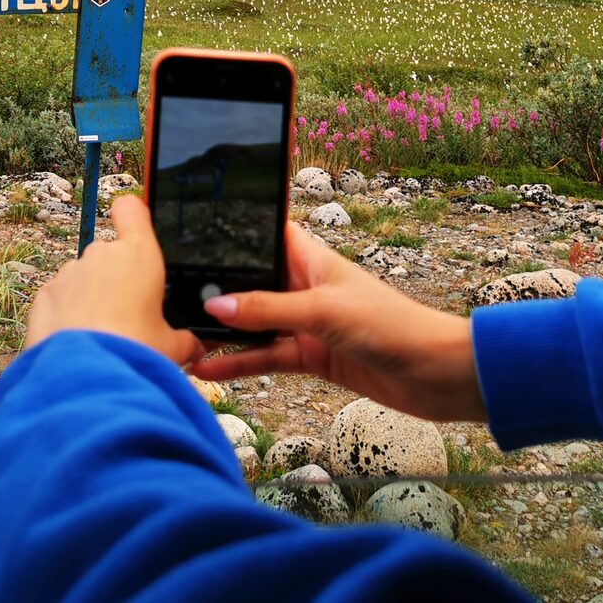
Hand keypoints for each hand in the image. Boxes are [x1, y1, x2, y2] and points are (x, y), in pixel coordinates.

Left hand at [24, 194, 203, 365]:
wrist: (86, 380)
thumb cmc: (135, 353)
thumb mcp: (172, 348)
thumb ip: (184, 340)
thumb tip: (195, 346)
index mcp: (139, 256)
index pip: (131, 209)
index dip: (132, 215)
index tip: (135, 228)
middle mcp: (101, 254)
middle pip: (110, 255)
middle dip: (116, 280)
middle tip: (128, 318)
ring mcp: (69, 272)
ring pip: (84, 278)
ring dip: (90, 299)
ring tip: (102, 337)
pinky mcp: (44, 294)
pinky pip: (60, 297)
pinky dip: (66, 314)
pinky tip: (78, 342)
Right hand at [190, 221, 484, 422]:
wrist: (436, 374)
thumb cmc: (391, 325)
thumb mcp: (324, 312)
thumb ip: (268, 310)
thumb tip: (214, 306)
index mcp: (311, 258)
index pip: (264, 233)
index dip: (232, 228)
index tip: (189, 228)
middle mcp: (304, 286)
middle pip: (250, 281)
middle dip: (215, 286)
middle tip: (166, 290)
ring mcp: (306, 322)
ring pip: (254, 323)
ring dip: (223, 331)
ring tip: (178, 335)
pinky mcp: (311, 356)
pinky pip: (266, 356)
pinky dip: (240, 363)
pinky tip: (210, 369)